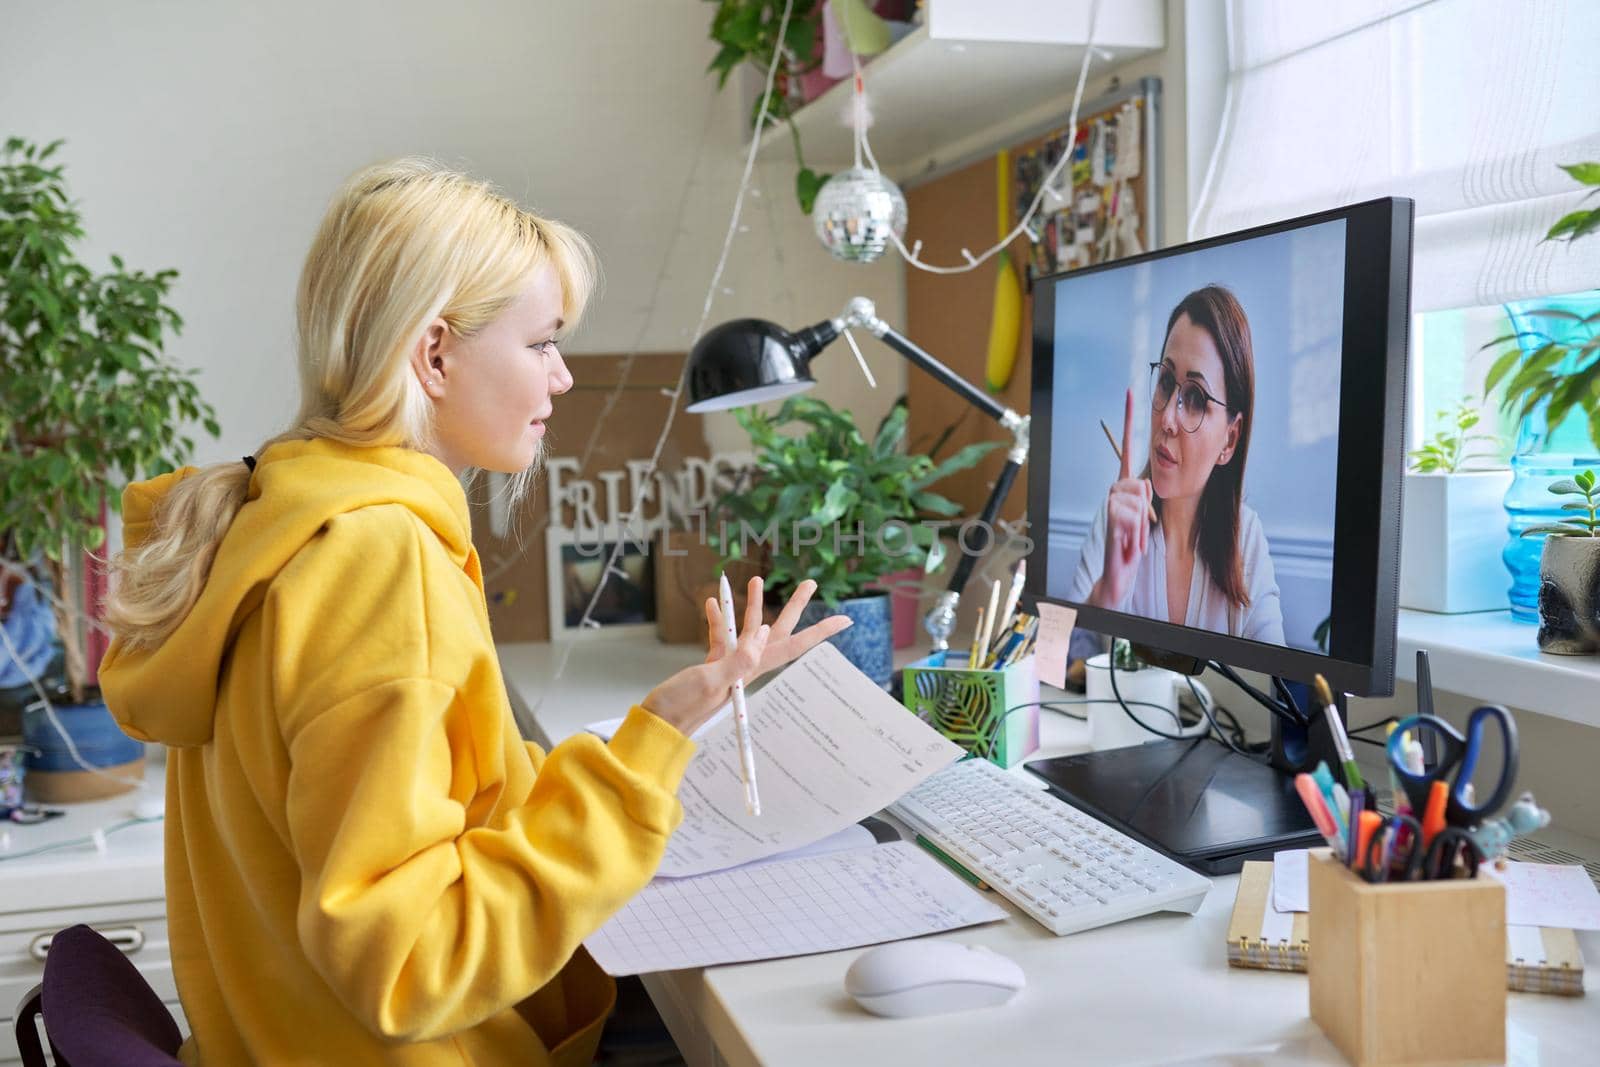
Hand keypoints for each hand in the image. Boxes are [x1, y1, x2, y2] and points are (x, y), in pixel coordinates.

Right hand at [642, 577, 850, 736]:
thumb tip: (764, 631)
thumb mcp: (712, 681)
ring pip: (747, 628)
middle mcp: (745, 667)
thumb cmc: (681, 708)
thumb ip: (739, 658)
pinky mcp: (710, 666)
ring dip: (752, 604)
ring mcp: (728, 666)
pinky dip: (717, 620)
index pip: (793, 647)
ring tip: (756, 579)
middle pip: (777, 631)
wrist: (657, 727)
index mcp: (750, 671)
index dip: (820, 632)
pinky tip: (712, 603)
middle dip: (794, 607)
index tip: (846, 619)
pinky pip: (720, 637)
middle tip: (810, 583)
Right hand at [1093, 388, 1152, 608]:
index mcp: (1125, 486)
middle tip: (1138, 530)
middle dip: (1146, 510)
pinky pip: (1133, 516)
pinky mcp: (1110, 519)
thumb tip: (1146, 484)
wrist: (1118, 573)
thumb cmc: (1132, 546)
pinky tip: (1126, 542)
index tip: (1130, 392)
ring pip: (1140, 501)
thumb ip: (1145, 497)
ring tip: (1133, 538)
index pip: (1125, 448)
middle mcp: (1114, 490)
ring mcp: (1110, 504)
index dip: (1128, 420)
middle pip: (1142, 484)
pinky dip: (1136, 534)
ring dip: (1142, 525)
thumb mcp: (1144, 518)